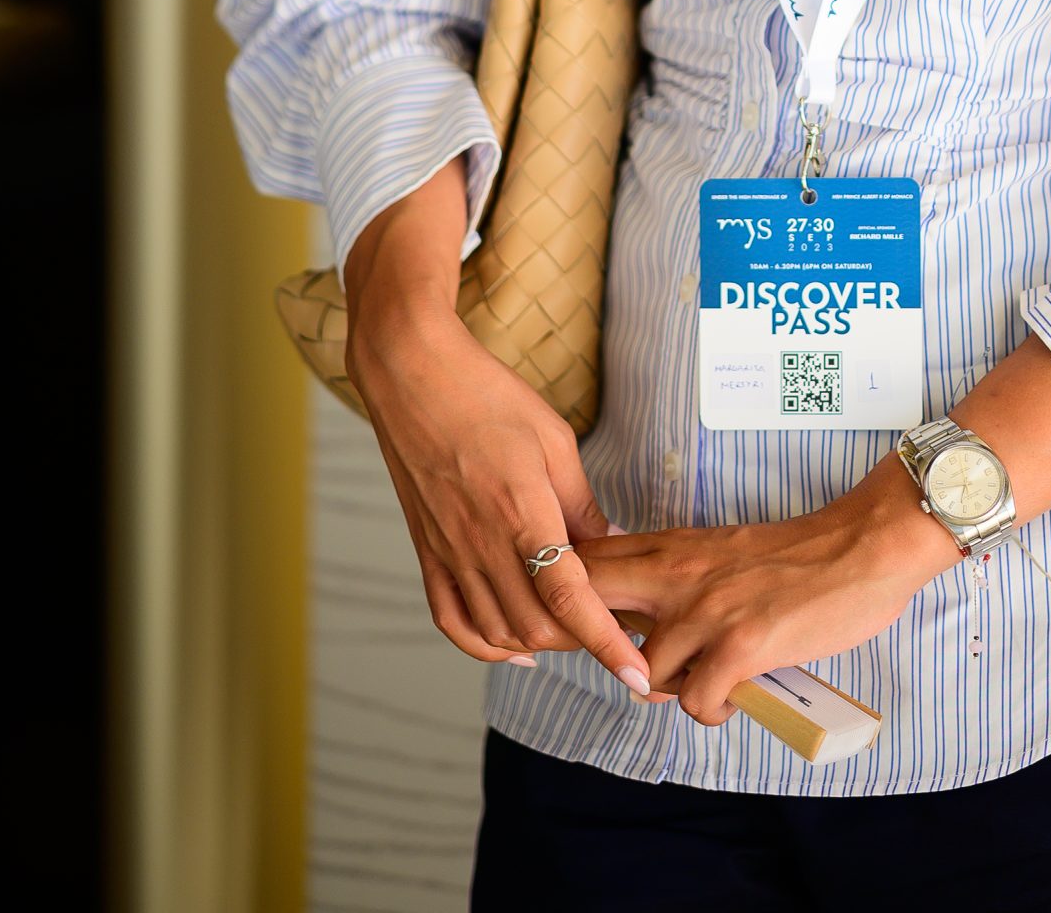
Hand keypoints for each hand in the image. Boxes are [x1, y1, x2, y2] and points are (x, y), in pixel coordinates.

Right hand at [344, 159, 648, 697]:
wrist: (413, 376)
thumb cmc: (488, 397)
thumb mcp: (555, 442)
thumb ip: (582, 505)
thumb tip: (614, 548)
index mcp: (521, 514)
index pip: (570, 599)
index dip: (607, 643)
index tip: (637, 675)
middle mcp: (481, 544)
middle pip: (537, 626)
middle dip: (582, 641)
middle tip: (617, 629)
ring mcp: (448, 552)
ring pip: (498, 632)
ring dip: (540, 644)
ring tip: (574, 633)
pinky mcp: (426, 551)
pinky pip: (452, 620)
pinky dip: (485, 644)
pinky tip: (513, 643)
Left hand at [579, 456, 957, 724]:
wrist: (861, 547)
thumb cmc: (797, 556)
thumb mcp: (719, 552)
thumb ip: (675, 579)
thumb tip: (639, 627)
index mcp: (670, 547)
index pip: (582, 563)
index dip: (555, 597)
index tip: (557, 628)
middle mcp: (676, 575)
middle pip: (584, 605)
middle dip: (579, 644)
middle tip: (618, 670)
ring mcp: (706, 611)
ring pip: (647, 674)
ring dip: (675, 691)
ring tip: (709, 683)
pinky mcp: (740, 646)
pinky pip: (696, 704)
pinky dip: (714, 711)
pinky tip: (739, 695)